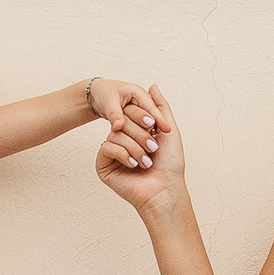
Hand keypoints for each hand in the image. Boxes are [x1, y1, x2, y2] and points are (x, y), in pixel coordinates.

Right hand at [96, 82, 182, 219]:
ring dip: (134, 147)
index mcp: (136, 134)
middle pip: (122, 123)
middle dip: (141, 136)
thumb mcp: (168, 129)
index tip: (157, 132)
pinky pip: (106, 148)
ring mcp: (112, 155)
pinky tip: (133, 165)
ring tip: (146, 161)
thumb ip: (161, 106)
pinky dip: (122, 154)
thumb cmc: (170, 164)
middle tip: (154, 149)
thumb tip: (152, 85)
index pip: (131, 114)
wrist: (164, 190)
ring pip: (115, 135)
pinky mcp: (103, 166)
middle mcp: (123, 143)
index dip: (143, 120)